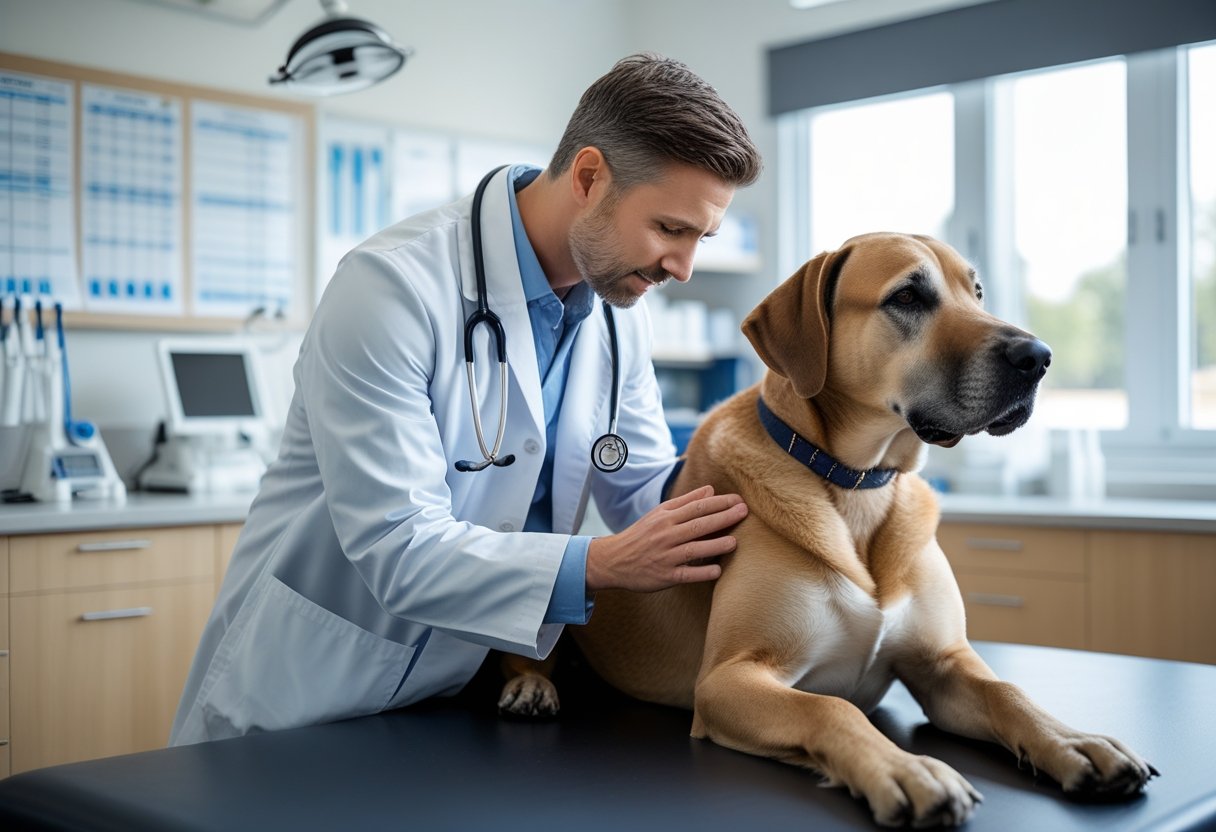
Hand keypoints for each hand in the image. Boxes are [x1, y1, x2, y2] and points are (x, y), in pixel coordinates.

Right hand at [585, 485, 747, 591]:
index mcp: (666, 518)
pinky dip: (701, 573)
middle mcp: (666, 535)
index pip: (697, 507)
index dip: (719, 503)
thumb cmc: (641, 535)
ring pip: (693, 549)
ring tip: (734, 542)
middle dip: (723, 517)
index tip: (739, 500)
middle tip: (744, 512)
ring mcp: (665, 556)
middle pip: (698, 525)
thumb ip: (686, 502)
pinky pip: (685, 574)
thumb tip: (710, 490)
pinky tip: (717, 571)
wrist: (613, 560)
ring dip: (715, 545)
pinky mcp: (664, 576)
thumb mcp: (659, 514)